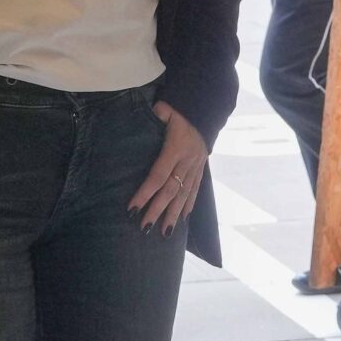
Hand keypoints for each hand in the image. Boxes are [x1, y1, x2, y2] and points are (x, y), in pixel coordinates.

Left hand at [129, 103, 206, 233]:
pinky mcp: (201, 167)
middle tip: (145, 227)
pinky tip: (183, 219)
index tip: (133, 208)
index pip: (158, 175)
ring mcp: (196, 166)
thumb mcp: (166, 108)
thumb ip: (156, 115)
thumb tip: (147, 119)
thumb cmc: (181, 109)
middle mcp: (187, 161)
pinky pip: (195, 189)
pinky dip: (189, 205)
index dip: (146, 192)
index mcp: (176, 148)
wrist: (207, 108)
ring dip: (174, 214)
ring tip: (165, 232)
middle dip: (158, 210)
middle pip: (171, 190)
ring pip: (185, 194)